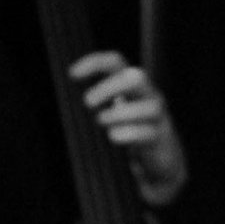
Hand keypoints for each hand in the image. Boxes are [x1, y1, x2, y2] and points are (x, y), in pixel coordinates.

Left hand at [70, 50, 186, 204]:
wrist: (160, 161)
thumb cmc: (127, 132)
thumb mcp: (110, 112)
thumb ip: (94, 104)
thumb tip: (63, 102)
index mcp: (131, 84)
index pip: (115, 62)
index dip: (94, 63)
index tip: (72, 74)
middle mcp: (148, 95)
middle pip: (135, 78)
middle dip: (110, 88)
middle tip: (87, 103)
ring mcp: (158, 117)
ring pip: (149, 106)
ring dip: (119, 113)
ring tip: (100, 122)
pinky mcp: (161, 139)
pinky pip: (149, 133)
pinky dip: (129, 134)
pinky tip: (113, 137)